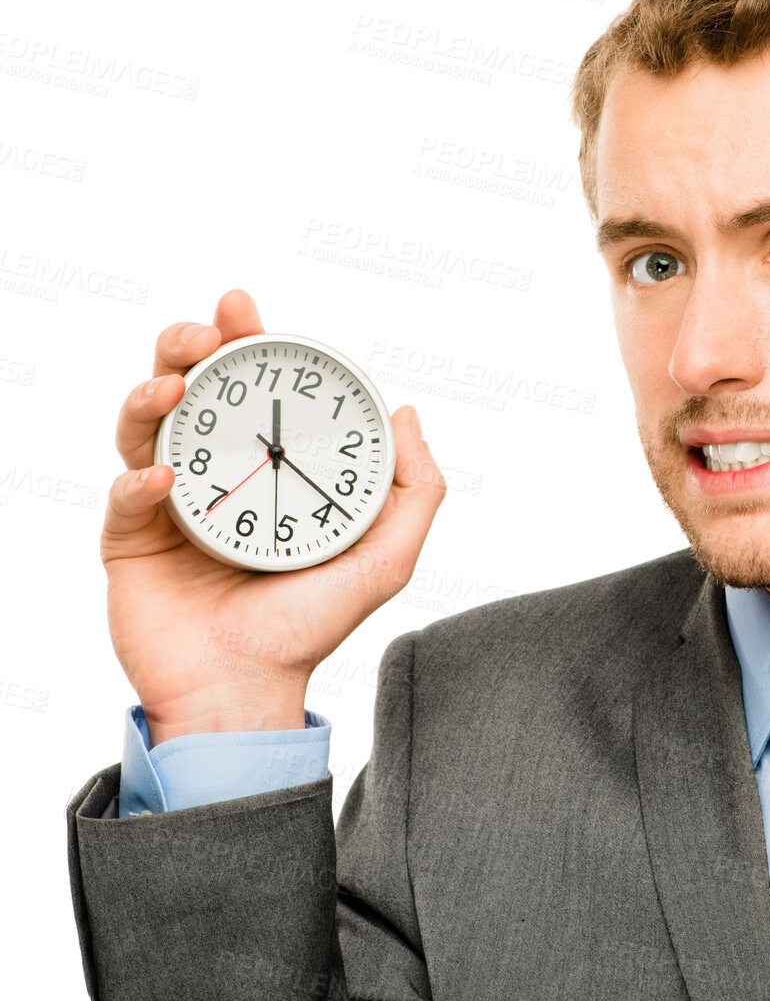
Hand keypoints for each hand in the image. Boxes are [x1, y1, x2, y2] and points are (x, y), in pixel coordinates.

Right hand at [102, 290, 446, 744]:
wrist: (248, 692)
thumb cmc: (311, 626)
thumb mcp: (386, 556)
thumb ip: (413, 487)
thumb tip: (407, 412)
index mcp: (271, 466)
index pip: (255, 386)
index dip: (250, 341)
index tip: (248, 308)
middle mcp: (217, 473)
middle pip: (191, 387)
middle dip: (190, 346)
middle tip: (204, 332)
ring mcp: (169, 503)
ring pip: (144, 426)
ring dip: (152, 395)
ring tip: (174, 387)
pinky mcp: (130, 540)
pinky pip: (124, 496)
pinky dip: (139, 480)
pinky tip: (162, 477)